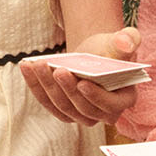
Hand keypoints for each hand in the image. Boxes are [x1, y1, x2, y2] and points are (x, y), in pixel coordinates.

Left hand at [20, 27, 140, 126]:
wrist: (93, 54)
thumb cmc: (110, 49)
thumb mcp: (120, 41)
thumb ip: (128, 40)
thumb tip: (124, 42)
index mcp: (123, 100)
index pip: (110, 105)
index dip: (96, 97)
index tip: (82, 83)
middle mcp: (104, 114)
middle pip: (83, 108)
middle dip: (68, 89)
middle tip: (57, 70)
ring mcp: (82, 115)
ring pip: (62, 106)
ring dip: (47, 86)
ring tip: (37, 65)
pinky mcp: (64, 110)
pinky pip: (47, 101)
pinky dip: (35, 85)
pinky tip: (27, 67)